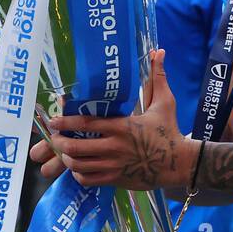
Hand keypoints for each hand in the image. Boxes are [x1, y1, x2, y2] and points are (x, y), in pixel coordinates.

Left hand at [29, 49, 195, 191]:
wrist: (180, 163)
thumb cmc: (169, 131)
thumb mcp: (165, 102)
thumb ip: (158, 77)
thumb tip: (159, 51)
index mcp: (122, 126)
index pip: (86, 124)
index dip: (65, 121)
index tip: (53, 120)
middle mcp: (115, 147)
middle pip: (76, 147)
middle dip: (60, 143)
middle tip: (55, 138)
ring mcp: (114, 165)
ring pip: (79, 165)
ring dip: (68, 159)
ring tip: (64, 152)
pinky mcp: (116, 179)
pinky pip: (88, 180)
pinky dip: (79, 174)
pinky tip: (79, 168)